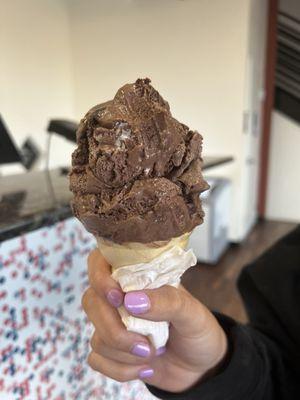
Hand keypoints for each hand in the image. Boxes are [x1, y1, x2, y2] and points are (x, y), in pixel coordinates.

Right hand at [82, 249, 227, 392]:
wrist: (201, 366)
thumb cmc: (197, 328)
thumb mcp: (192, 312)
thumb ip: (167, 301)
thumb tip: (131, 300)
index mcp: (137, 276)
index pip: (101, 261)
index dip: (100, 276)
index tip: (118, 297)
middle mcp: (120, 296)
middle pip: (91, 301)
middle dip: (115, 329)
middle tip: (145, 344)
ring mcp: (113, 323)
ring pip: (95, 335)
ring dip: (124, 353)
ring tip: (152, 353)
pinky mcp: (110, 350)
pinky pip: (97, 359)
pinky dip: (121, 369)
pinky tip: (145, 368)